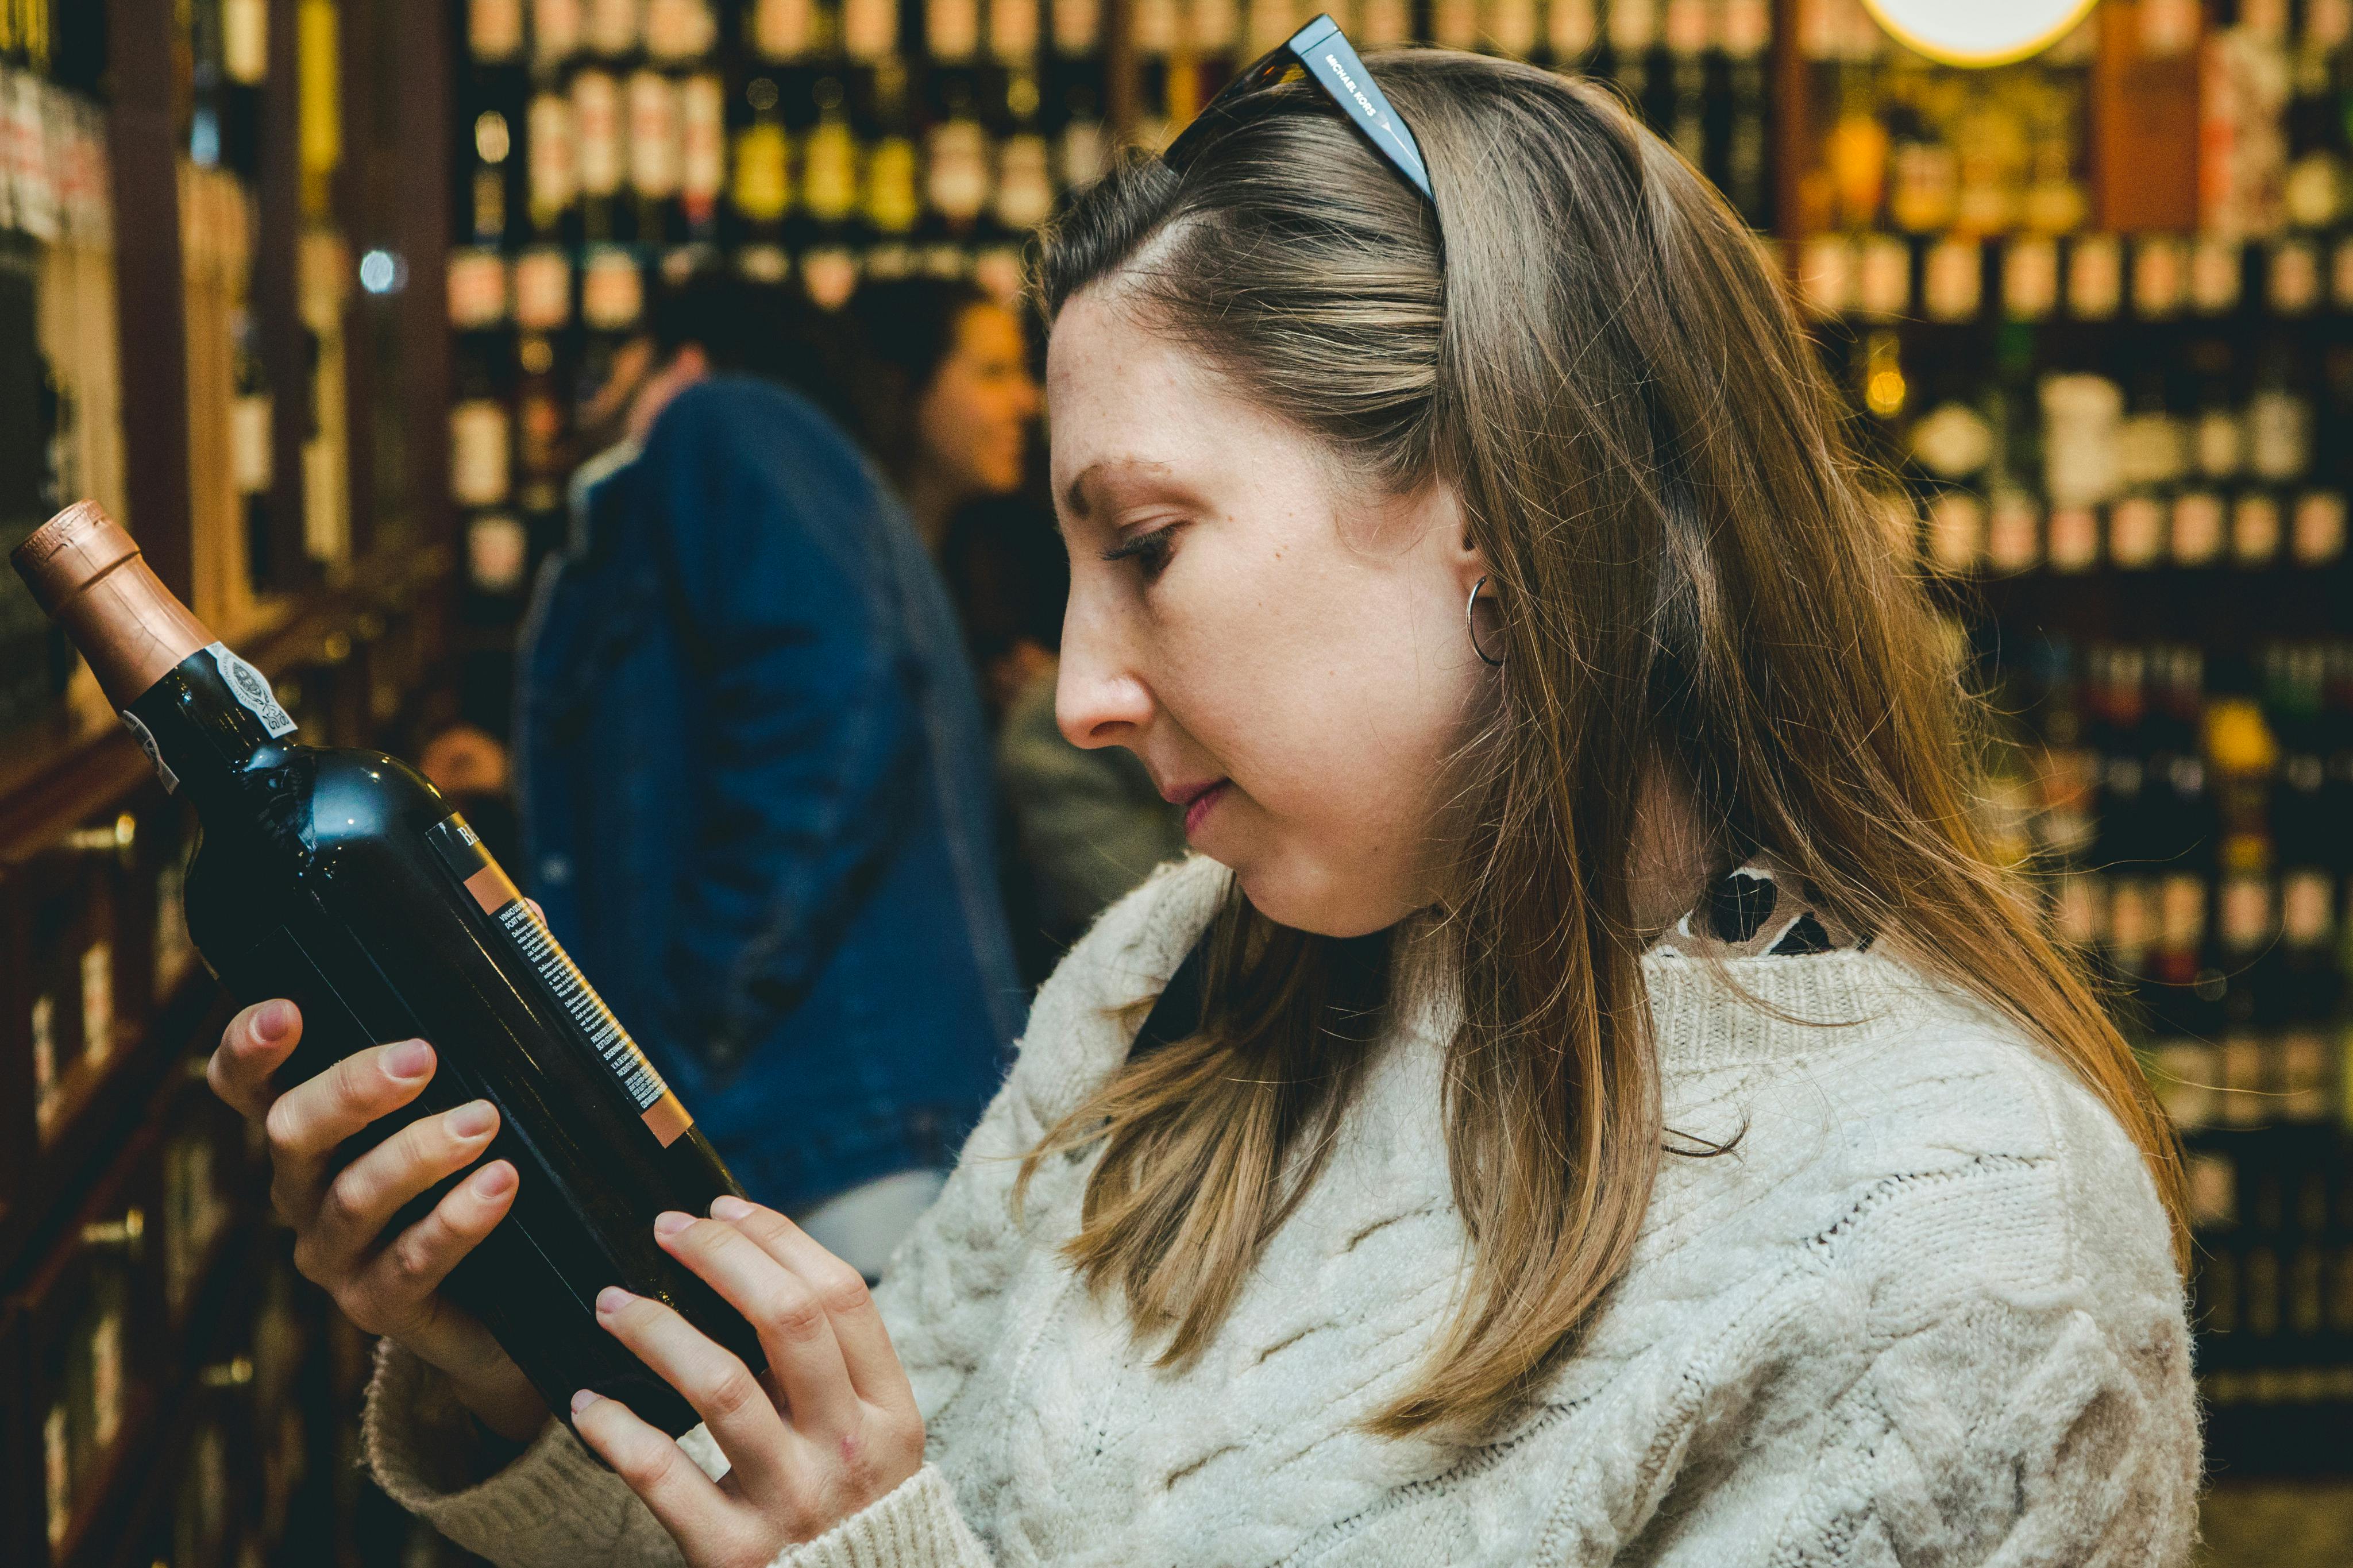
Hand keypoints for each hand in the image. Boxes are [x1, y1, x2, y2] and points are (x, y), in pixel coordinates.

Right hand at [207, 998, 548, 1441]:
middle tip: (422, 1058)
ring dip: (416, 1155)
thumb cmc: (476, 1169)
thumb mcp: (479, 1086)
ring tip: (484, 1122)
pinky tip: (498, 1187)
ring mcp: (335, 1253)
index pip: (246, 1085)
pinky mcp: (380, 1307)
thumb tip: (529, 916)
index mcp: (311, 1128)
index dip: (250, 1048)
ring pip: (349, 1198)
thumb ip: (493, 1009)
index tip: (288, 1010)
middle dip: (352, 1090)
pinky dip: (453, 1222)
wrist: (505, 1303)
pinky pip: (406, 1264)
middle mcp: (303, 1189)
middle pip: (290, 1131)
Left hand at [571, 1198, 924, 1565]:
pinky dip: (615, 1430)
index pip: (841, 1295)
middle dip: (720, 1258)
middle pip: (787, 1321)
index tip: (723, 1207)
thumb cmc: (848, 1512)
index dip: (778, 1238)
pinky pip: (662, 1475)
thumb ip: (832, 1370)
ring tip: (611, 1304)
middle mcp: (849, 1449)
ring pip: (722, 1386)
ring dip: (656, 1331)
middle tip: (665, 1231)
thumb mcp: (872, 1439)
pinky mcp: (733, 1553)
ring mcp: (792, 1501)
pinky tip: (586, 1403)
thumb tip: (753, 1268)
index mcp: (891, 1412)